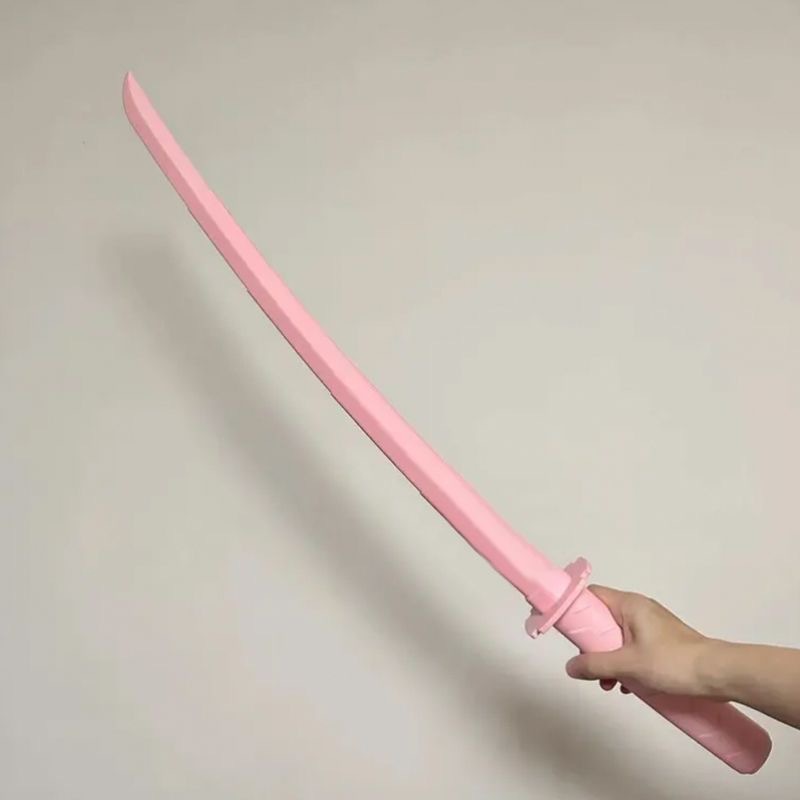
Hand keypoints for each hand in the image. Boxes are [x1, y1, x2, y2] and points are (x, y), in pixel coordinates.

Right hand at [565, 585, 710, 696]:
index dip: (575, 609)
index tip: (566, 631)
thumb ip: (596, 664)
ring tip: (610, 684)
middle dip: (592, 645)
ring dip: (608, 659)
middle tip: (590, 666)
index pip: (592, 595)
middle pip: (602, 619)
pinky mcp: (661, 642)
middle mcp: (639, 609)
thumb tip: (570, 667)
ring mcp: (651, 626)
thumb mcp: (629, 664)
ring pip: (617, 637)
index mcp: (630, 604)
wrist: (718, 674)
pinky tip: (628, 686)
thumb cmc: (673, 662)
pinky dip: (625, 663)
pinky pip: (632, 647)